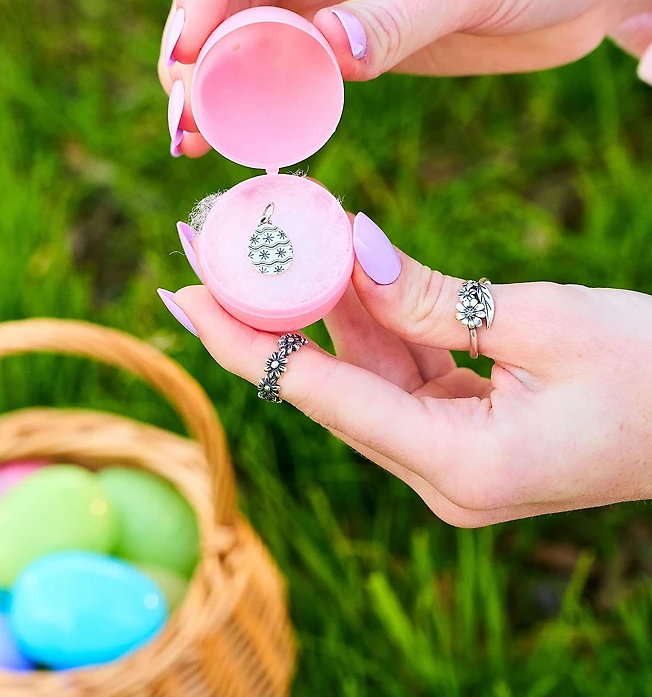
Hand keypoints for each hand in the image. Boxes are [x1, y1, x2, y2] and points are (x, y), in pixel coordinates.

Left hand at [159, 214, 651, 525]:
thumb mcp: (543, 323)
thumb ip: (431, 297)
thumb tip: (347, 250)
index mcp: (459, 468)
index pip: (320, 396)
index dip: (242, 342)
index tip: (181, 295)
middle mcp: (442, 479)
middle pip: (328, 388)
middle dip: (268, 316)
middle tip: (210, 251)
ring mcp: (453, 461)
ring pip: (361, 377)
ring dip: (320, 311)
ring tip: (263, 245)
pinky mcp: (466, 437)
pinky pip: (400, 375)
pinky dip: (372, 323)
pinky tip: (339, 270)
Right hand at [160, 0, 651, 155]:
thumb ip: (395, 17)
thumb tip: (325, 59)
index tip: (185, 57)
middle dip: (201, 47)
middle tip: (182, 111)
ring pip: (254, 25)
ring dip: (223, 79)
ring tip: (195, 134)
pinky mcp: (352, 22)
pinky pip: (293, 58)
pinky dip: (265, 94)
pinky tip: (244, 129)